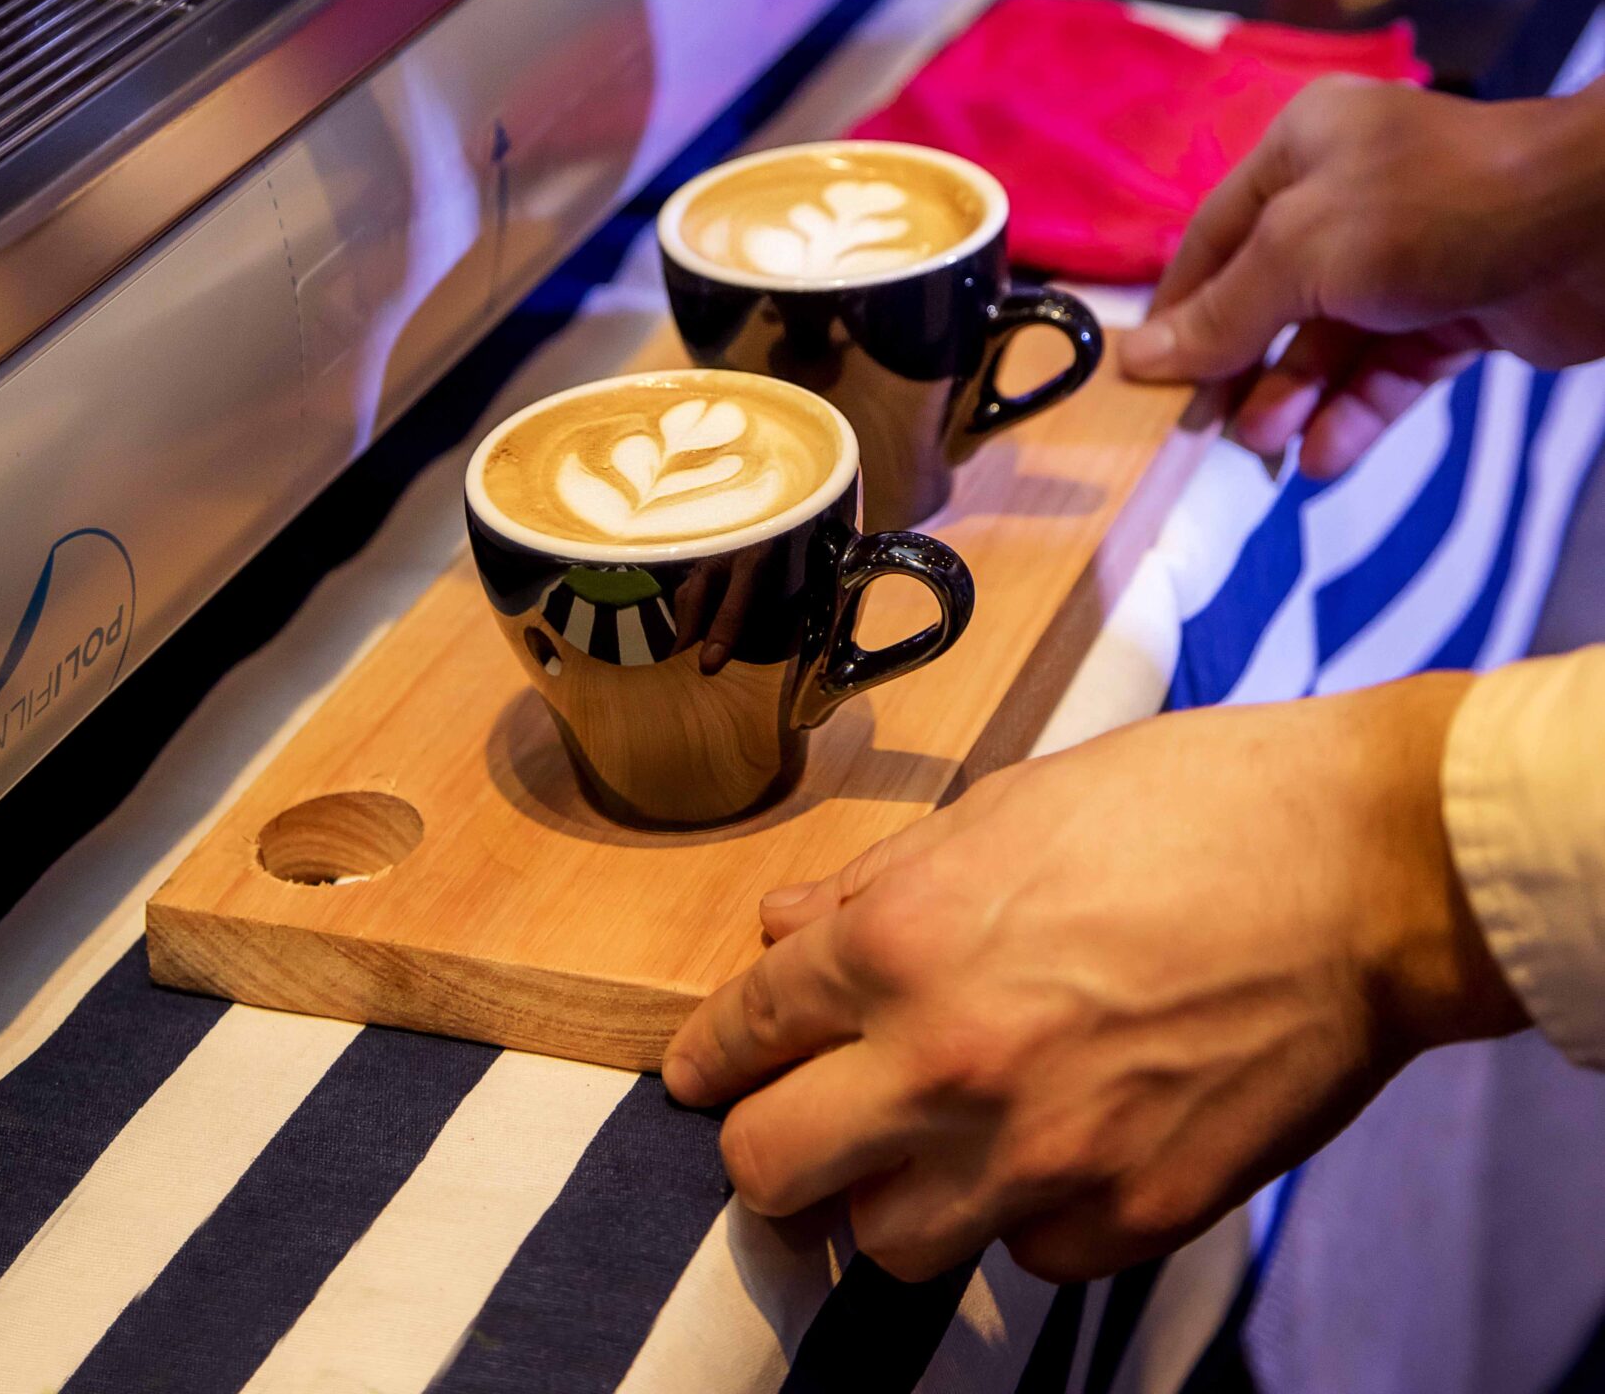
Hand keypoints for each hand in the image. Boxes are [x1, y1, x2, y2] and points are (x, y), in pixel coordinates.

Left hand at [663, 679, 1523, 1282]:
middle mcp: (949, 1064)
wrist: (1359, 871)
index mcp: (904, 942)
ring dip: (895, 1192)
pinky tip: (1058, 1141)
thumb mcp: (1007, 806)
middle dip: (772, 1142)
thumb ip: (878, 884)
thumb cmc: (1189, 808)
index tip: (704, 1070)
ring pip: (888, 1241)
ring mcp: (1041, 1157)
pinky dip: (1025, 1214)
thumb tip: (785, 928)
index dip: (710, 1054)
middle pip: (771, 1172)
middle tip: (803, 1114)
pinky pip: (1026, 1256)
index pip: (741, 1035)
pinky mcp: (1129, 1219)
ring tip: (941, 1130)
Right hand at [1121, 74, 1604, 477]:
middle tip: (1206, 431)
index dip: (1180, 307)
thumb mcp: (1301, 252)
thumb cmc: (1427, 211)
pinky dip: (1355, 411)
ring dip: (1294, 396)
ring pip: (1331, 338)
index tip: (1144, 379)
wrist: (1594, 226)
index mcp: (1303, 149)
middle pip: (1271, 292)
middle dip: (1240, 364)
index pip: (1215, 235)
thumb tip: (1138, 358)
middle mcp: (1351, 195)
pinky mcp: (1458, 308)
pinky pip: (1389, 367)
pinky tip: (1323, 457)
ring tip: (1266, 450)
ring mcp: (1409, 255)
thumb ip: (1223, 313)